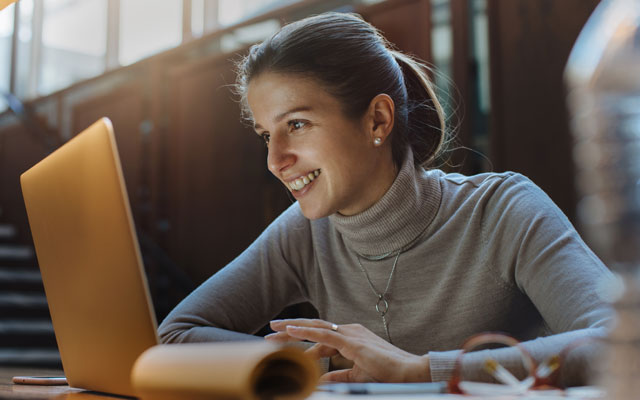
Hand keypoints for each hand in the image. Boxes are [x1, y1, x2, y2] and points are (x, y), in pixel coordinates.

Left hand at [268, 318, 430, 382]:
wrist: (408, 372)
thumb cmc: (387, 373)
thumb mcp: (356, 375)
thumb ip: (338, 376)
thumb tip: (320, 381)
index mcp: (350, 337)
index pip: (320, 337)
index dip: (300, 340)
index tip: (282, 344)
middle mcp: (348, 331)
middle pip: (314, 328)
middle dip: (291, 329)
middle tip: (271, 331)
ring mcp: (350, 333)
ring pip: (315, 327)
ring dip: (293, 328)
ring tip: (274, 330)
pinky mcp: (352, 340)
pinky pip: (324, 333)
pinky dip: (306, 331)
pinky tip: (291, 331)